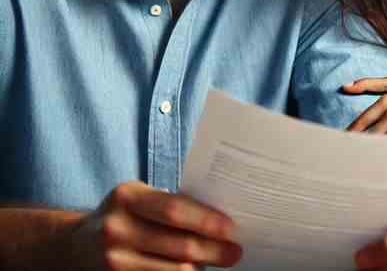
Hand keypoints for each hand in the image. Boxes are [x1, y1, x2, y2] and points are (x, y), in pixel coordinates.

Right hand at [67, 180, 241, 269]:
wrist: (76, 245)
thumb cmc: (122, 214)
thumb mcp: (138, 198)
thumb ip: (168, 204)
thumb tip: (217, 216)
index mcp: (127, 197)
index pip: (174, 209)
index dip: (205, 220)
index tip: (231, 227)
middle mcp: (117, 228)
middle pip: (176, 244)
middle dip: (212, 249)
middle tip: (235, 251)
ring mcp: (113, 261)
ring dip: (199, 267)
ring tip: (219, 260)